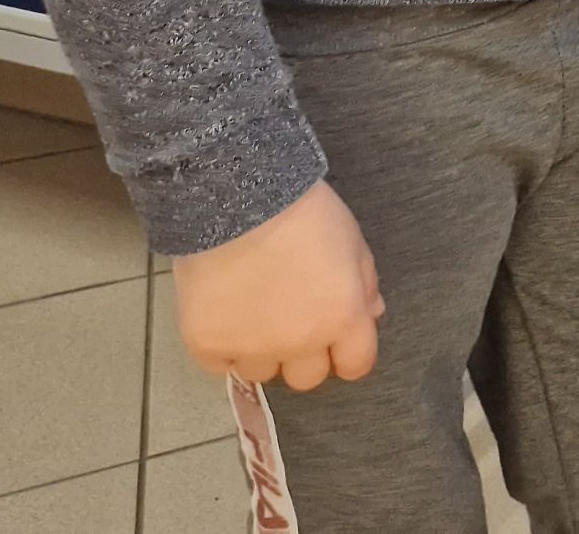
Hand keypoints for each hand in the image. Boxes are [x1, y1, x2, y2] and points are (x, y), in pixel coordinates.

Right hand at [172, 181, 383, 391]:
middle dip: (304, 355)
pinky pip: (220, 365)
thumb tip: (370, 314)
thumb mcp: (352, 239)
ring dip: (261, 350)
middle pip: (307, 378)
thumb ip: (364, 283)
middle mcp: (300, 343)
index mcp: (342, 318)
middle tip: (290, 321)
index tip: (335, 339)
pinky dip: (223, 346)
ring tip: (252, 311)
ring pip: (262, 372)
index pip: (356, 364)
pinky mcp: (207, 345)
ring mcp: (251, 348)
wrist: (235, 200)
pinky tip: (224, 313)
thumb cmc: (303, 212)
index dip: (348, 353)